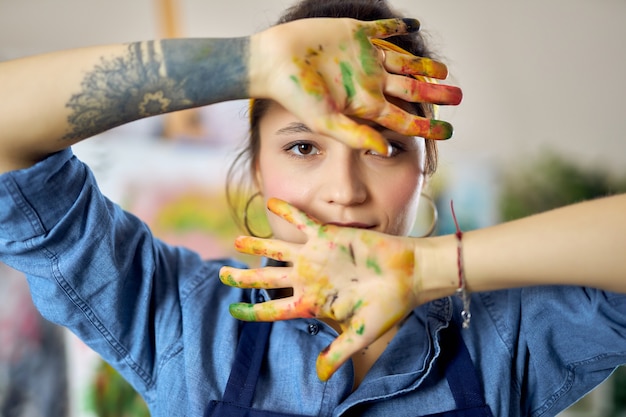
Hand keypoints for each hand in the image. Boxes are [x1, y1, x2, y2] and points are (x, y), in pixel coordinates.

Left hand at [219, 198, 445, 380]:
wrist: (408, 275)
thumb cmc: (387, 306)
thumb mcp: (361, 334)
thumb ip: (338, 353)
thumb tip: (320, 376)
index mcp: (313, 303)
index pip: (274, 310)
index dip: (252, 312)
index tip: (232, 311)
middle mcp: (309, 279)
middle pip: (267, 279)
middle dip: (243, 278)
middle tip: (222, 275)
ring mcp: (315, 257)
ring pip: (277, 250)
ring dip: (257, 245)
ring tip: (236, 240)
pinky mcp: (327, 236)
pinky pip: (301, 222)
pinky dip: (287, 212)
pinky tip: (270, 201)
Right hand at [249, 18, 462, 155]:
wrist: (273, 62)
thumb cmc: (295, 96)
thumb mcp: (326, 122)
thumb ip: (355, 136)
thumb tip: (386, 151)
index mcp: (365, 105)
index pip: (404, 118)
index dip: (428, 125)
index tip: (450, 131)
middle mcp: (369, 83)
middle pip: (411, 90)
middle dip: (436, 94)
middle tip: (460, 97)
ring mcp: (364, 58)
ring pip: (403, 62)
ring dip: (424, 65)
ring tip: (444, 70)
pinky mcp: (355, 34)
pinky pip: (382, 30)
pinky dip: (398, 28)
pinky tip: (413, 25)